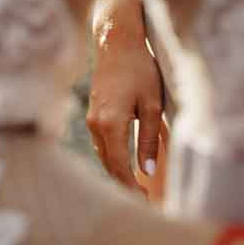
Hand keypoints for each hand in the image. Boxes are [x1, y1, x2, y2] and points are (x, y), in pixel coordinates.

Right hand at [87, 15, 165, 195]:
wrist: (116, 42)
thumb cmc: (139, 69)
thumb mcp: (151, 104)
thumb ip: (149, 139)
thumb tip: (147, 170)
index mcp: (110, 124)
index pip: (119, 167)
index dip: (131, 188)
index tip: (145, 203)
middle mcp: (96, 124)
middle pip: (108, 165)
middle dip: (125, 185)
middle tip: (144, 202)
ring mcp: (91, 119)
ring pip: (103, 156)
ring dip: (118, 173)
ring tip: (138, 189)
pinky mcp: (93, 113)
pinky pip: (102, 144)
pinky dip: (113, 159)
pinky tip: (126, 165)